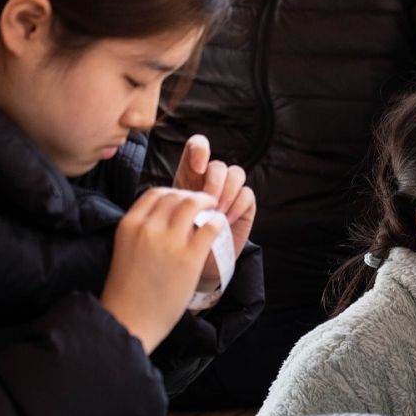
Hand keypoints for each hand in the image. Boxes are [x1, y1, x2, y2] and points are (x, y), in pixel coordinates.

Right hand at [101, 188, 223, 352]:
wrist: (130, 319)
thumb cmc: (128, 290)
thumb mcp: (126, 250)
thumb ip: (141, 231)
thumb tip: (164, 218)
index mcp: (129, 225)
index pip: (155, 193)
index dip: (174, 193)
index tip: (184, 201)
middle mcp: (148, 228)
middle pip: (176, 195)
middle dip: (193, 197)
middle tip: (204, 206)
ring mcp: (169, 241)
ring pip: (194, 204)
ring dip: (208, 204)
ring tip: (215, 211)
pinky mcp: (189, 257)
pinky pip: (211, 226)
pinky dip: (218, 222)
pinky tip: (220, 228)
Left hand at [174, 134, 255, 283]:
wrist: (195, 268)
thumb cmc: (176, 245)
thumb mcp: (168, 221)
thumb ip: (176, 202)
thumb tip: (187, 192)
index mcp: (189, 177)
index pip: (198, 147)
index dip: (200, 150)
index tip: (197, 169)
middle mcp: (210, 182)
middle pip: (218, 164)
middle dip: (214, 181)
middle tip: (208, 202)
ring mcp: (228, 194)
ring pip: (236, 173)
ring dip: (227, 192)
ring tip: (218, 213)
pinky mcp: (243, 207)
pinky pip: (247, 194)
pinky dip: (237, 205)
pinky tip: (226, 220)